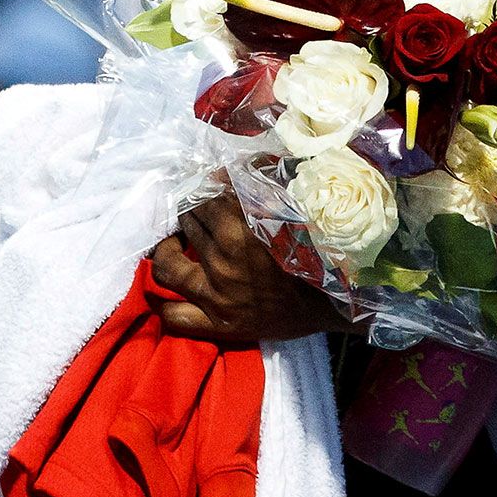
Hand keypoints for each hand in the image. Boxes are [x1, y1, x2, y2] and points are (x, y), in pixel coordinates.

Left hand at [149, 191, 346, 345]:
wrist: (331, 304)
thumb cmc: (312, 253)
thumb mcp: (287, 212)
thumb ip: (254, 188)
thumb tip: (221, 172)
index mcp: (239, 233)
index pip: (205, 200)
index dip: (205, 190)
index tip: (209, 188)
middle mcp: (222, 264)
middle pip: (186, 225)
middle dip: (189, 212)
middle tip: (196, 211)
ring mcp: (215, 297)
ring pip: (167, 266)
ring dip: (167, 249)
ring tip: (175, 243)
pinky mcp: (217, 325)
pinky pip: (174, 315)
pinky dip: (166, 302)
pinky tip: (172, 288)